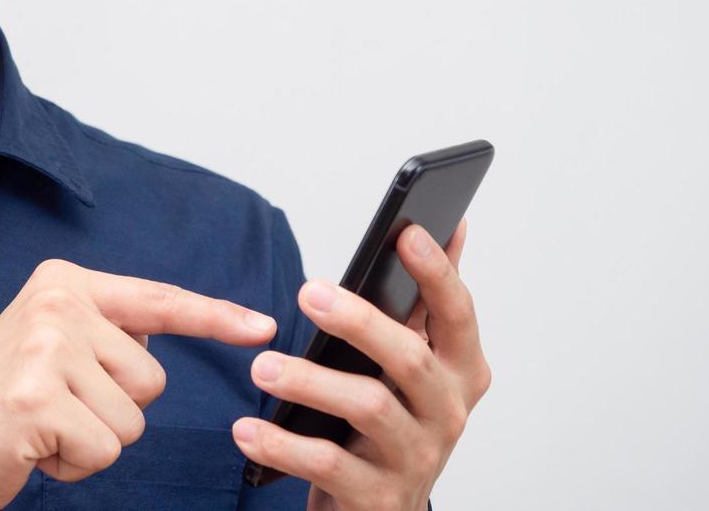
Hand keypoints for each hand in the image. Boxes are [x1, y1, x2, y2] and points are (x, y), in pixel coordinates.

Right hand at [0, 257, 277, 510]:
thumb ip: (106, 332)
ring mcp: (44, 348)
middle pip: (151, 377)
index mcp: (63, 281)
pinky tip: (33, 449)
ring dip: (94, 440)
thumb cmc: (3, 404)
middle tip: (54, 407)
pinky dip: (74, 466)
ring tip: (43, 427)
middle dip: (112, 409)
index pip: (157, 299)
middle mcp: (55, 302)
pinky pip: (105, 449)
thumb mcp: (53, 345)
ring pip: (133, 419)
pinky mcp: (36, 399)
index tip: (263, 326)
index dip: (215, 316)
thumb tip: (164, 338)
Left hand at [232, 218, 490, 510]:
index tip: (405, 233)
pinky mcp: (380, 498)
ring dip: (309, 382)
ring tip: (262, 367)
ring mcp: (417, 458)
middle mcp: (448, 413)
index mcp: (461, 370)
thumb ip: (430, 299)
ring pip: (368, 408)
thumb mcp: (418, 361)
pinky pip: (329, 466)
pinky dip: (283, 445)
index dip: (436, 274)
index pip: (457, 314)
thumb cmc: (397, 421)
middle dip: (359, 321)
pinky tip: (248, 429)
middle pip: (410, 359)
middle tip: (306, 292)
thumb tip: (452, 224)